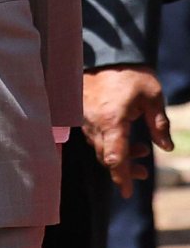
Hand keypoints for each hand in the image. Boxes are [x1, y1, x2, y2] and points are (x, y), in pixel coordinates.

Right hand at [81, 65, 171, 197]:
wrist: (103, 54)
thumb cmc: (130, 74)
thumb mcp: (152, 96)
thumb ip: (159, 123)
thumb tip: (166, 147)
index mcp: (113, 121)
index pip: (115, 158)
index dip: (122, 177)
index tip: (128, 193)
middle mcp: (95, 124)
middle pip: (107, 158)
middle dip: (125, 169)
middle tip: (144, 172)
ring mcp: (86, 120)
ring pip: (100, 148)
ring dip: (119, 155)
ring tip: (142, 150)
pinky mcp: (82, 114)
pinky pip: (95, 137)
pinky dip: (110, 143)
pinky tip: (125, 136)